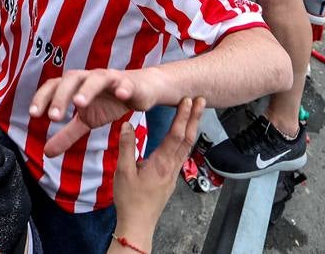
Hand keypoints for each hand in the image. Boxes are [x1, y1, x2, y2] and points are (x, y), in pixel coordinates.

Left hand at [30, 67, 169, 157]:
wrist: (141, 90)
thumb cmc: (110, 102)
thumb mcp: (87, 121)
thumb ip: (67, 134)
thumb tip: (46, 152)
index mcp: (76, 85)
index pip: (55, 86)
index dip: (43, 97)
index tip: (33, 114)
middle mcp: (90, 78)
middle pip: (72, 78)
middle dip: (61, 96)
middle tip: (54, 117)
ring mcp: (111, 78)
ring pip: (96, 78)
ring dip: (87, 89)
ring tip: (79, 103)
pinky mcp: (131, 83)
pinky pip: (127, 84)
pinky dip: (123, 88)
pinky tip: (121, 95)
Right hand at [112, 97, 203, 245]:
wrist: (138, 223)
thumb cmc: (130, 199)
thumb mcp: (123, 171)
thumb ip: (127, 147)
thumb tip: (128, 124)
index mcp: (161, 163)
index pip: (175, 135)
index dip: (182, 116)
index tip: (188, 100)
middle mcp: (171, 166)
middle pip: (187, 138)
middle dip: (194, 117)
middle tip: (201, 100)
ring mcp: (173, 173)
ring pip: (187, 146)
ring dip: (192, 127)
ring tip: (196, 113)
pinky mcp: (171, 178)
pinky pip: (182, 154)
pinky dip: (186, 140)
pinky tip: (184, 136)